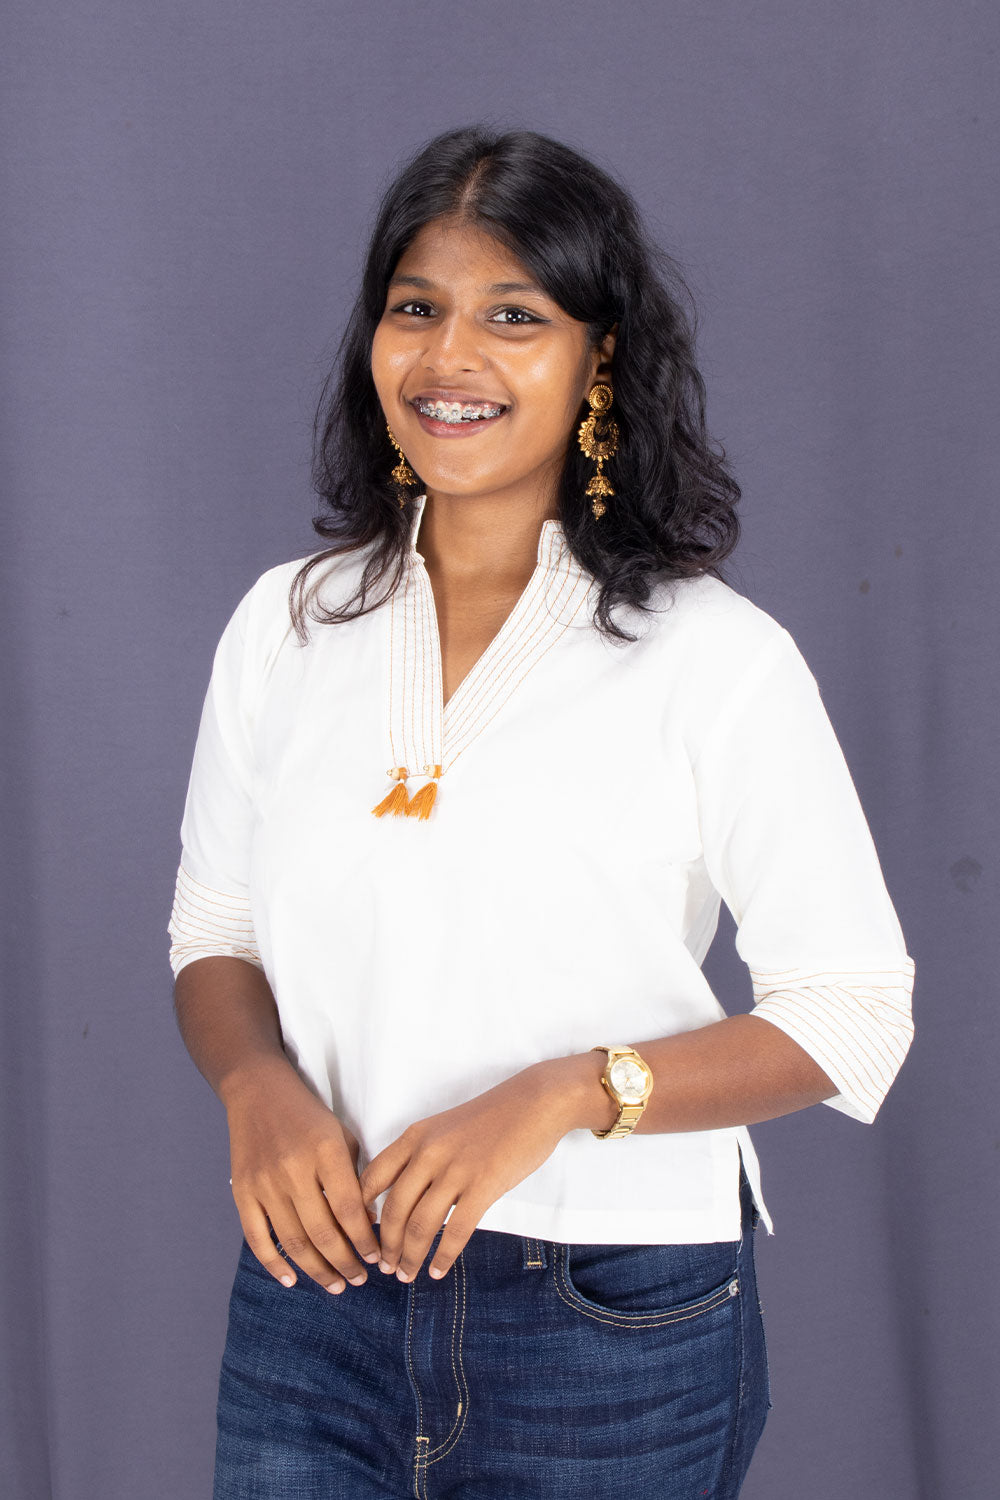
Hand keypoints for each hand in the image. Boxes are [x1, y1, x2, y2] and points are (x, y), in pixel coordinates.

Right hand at [225, 1058, 381, 1293]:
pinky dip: (274, 1264)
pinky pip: (258, 1238)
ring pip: (294, 1242)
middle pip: (323, 1233)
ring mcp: (265, 1183)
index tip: (376, 1258)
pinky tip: (291, 1280)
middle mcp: (294, 1170)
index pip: (350, 1210)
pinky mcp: (242, 1191)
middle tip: (359, 1280)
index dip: (365, 1241)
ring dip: (317, 1270)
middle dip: (345, 1263)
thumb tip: (367, 1223)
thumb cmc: (308, 1115)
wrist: (258, 1092)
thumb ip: (356, 1176)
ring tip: (336, 1285)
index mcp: (325, 1152)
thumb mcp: (341, 1135)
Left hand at [357, 1059, 576, 1283]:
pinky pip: (456, 1231)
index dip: (361, 1211)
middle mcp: (429, 1153)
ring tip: (406, 1274)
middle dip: (385, 1245)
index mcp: (415, 1137)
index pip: (372, 1179)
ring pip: (420, 1225)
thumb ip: (421, 1157)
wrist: (534, 1102)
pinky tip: (438, 1271)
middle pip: (394, 1210)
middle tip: (385, 1266)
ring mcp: (456, 1169)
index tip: (362, 1233)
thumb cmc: (490, 1117)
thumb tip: (405, 1198)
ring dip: (410, 1256)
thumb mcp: (443, 1127)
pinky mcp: (484, 1185)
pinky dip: (443, 1256)